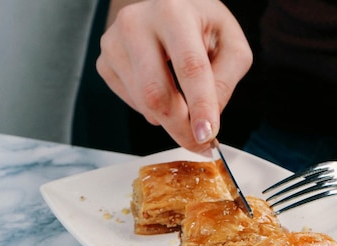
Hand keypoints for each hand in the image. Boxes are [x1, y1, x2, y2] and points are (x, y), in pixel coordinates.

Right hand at [96, 0, 252, 151]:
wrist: (171, 8)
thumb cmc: (203, 25)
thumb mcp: (232, 46)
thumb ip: (225, 82)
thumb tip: (206, 122)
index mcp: (174, 12)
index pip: (189, 67)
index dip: (200, 106)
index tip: (207, 136)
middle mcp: (137, 23)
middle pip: (157, 93)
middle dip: (182, 127)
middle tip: (200, 142)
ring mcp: (115, 43)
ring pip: (144, 103)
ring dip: (170, 119)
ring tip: (188, 108)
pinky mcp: (105, 62)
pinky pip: (132, 103)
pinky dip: (154, 111)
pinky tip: (166, 92)